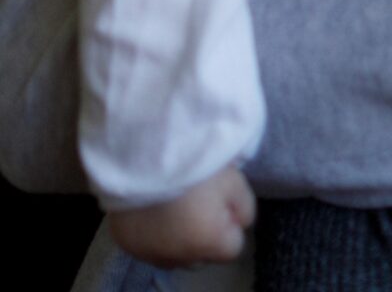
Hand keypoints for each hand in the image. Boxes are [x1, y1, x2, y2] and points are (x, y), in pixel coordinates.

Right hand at [105, 167, 254, 268]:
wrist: (143, 156)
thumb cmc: (194, 168)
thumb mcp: (234, 183)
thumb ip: (244, 210)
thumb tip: (238, 224)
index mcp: (207, 244)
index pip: (232, 248)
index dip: (230, 224)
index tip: (220, 203)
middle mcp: (177, 256)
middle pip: (202, 254)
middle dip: (204, 235)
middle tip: (197, 203)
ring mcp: (147, 252)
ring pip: (173, 254)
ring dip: (178, 238)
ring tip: (173, 207)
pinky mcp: (126, 243)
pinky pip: (147, 246)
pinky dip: (152, 234)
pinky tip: (153, 210)